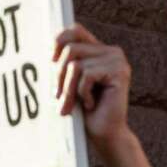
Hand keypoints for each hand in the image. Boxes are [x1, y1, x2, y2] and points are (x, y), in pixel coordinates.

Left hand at [53, 24, 130, 144]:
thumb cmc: (84, 112)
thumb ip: (63, 64)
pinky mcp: (120, 72)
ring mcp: (117, 61)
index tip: (51, 62)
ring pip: (76, 64)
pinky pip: (86, 75)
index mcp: (99, 51)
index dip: (59, 41)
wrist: (105, 135)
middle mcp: (111, 51)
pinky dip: (82, 93)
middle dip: (60, 77)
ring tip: (73, 105)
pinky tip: (91, 105)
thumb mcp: (69, 83)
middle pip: (70, 49)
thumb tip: (46, 50)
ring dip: (69, 89)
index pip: (75, 30)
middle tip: (60, 98)